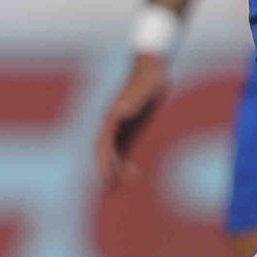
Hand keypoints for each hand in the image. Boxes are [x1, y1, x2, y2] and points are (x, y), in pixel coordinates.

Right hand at [95, 54, 170, 185]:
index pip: (104, 142)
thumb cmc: (148, 78)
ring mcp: (121, 126)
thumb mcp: (144, 89)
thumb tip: (120, 112)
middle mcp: (113, 123)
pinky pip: (124, 148)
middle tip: (110, 188)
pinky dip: (125, 162)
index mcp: (113, 115)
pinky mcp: (131, 128)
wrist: (153, 69)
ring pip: (113, 152)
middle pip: (103, 150)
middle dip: (105, 169)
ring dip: (114, 169)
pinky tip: (132, 174)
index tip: (108, 174)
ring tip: (120, 187)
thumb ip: (133, 100)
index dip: (105, 159)